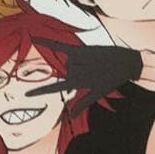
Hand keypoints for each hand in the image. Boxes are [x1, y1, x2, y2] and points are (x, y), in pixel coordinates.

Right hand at [27, 38, 142, 115]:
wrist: (127, 61)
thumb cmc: (113, 78)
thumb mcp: (98, 93)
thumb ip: (82, 103)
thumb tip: (70, 115)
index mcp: (79, 82)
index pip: (56, 88)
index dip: (40, 91)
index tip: (26, 95)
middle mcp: (77, 70)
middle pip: (64, 70)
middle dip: (75, 70)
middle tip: (94, 69)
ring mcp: (78, 58)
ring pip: (66, 60)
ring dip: (76, 60)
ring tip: (94, 62)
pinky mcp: (81, 48)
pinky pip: (60, 45)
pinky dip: (47, 42)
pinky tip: (35, 37)